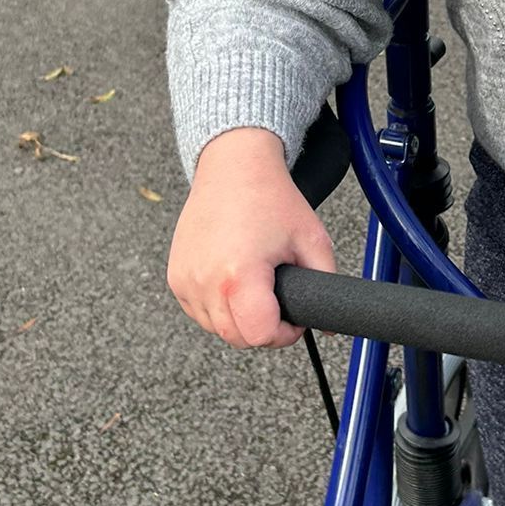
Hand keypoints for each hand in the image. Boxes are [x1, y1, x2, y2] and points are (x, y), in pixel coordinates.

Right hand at [167, 126, 335, 347]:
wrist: (233, 167)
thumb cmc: (270, 198)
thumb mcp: (312, 240)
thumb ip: (326, 284)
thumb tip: (328, 323)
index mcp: (240, 275)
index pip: (260, 335)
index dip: (283, 333)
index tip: (292, 318)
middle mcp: (206, 281)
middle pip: (237, 338)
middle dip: (263, 329)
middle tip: (278, 303)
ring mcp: (186, 280)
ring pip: (216, 329)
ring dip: (238, 320)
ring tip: (255, 288)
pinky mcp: (175, 276)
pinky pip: (199, 312)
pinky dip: (217, 307)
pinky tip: (234, 283)